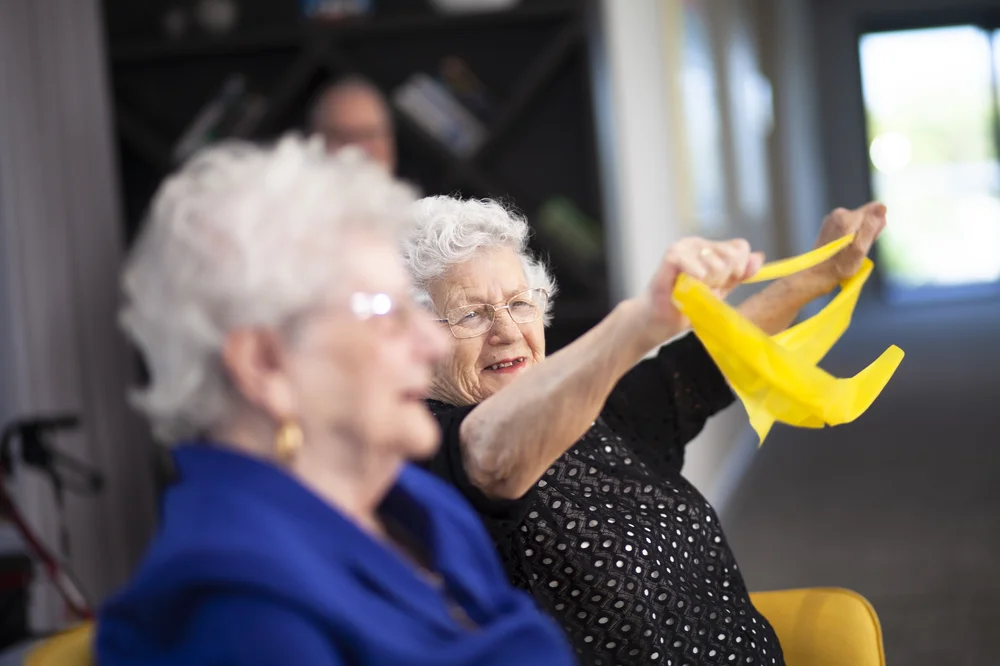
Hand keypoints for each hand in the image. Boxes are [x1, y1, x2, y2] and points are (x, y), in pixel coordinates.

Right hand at [639, 237, 763, 343]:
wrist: (660, 320)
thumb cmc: (686, 305)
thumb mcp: (720, 290)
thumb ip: (739, 274)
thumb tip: (759, 258)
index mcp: (711, 248)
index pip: (740, 248)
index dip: (738, 269)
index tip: (724, 284)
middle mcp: (698, 243)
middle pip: (732, 256)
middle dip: (722, 280)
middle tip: (703, 290)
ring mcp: (684, 247)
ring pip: (717, 263)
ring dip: (707, 284)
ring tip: (691, 291)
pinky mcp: (672, 255)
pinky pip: (697, 265)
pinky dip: (696, 278)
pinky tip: (688, 286)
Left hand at [809, 202, 887, 288]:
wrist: (816, 274)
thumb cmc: (840, 265)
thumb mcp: (860, 248)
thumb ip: (871, 226)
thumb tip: (882, 206)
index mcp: (847, 217)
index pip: (875, 210)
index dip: (876, 226)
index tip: (869, 240)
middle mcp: (838, 213)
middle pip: (866, 216)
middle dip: (867, 231)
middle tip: (858, 249)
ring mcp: (832, 218)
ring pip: (858, 222)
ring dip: (859, 235)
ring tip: (850, 250)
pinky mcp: (829, 225)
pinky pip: (848, 226)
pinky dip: (850, 236)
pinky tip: (844, 248)